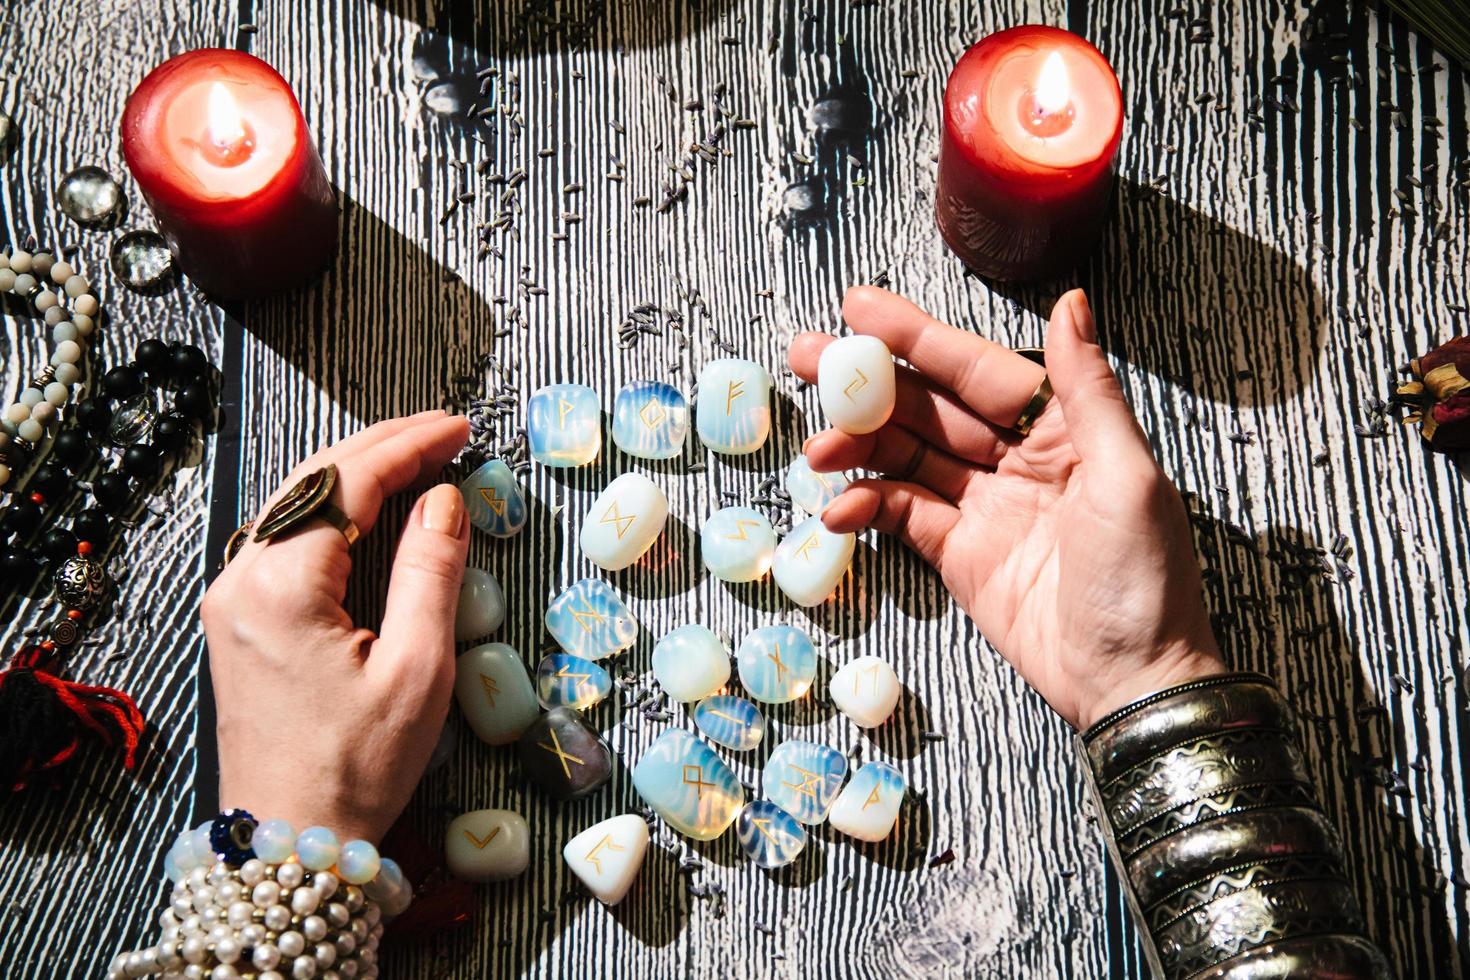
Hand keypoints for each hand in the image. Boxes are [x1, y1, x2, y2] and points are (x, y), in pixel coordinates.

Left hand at [201, 411, 470, 842]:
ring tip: (416, 455)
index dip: (410, 446)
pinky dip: (333, 509)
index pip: (349, 483)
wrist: (291, 841)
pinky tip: (370, 506)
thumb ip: (431, 572)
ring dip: (356, 472)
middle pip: (314, 479)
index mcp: (281, 585)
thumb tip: (444, 500)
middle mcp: (241, 579)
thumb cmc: (356, 769)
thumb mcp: (417, 670)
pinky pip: (285, 537)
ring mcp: (231, 598)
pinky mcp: (238, 619)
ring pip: (296, 502)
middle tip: (444, 431)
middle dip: (382, 445)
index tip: (460, 430)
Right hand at [790, 287, 1223, 728]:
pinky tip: (840, 507)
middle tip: (807, 357)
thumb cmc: (1145, 581)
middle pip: (931, 405)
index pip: (977, 369)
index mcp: (1063, 429)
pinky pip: (902, 514)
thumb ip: (1087, 390)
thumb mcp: (1127, 476)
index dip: (918, 337)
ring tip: (817, 447)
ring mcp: (984, 506)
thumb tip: (1070, 303)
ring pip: (906, 455)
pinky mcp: (959, 554)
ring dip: (858, 445)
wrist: (1130, 684)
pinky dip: (868, 506)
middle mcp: (1019, 459)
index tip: (861, 308)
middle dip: (868, 381)